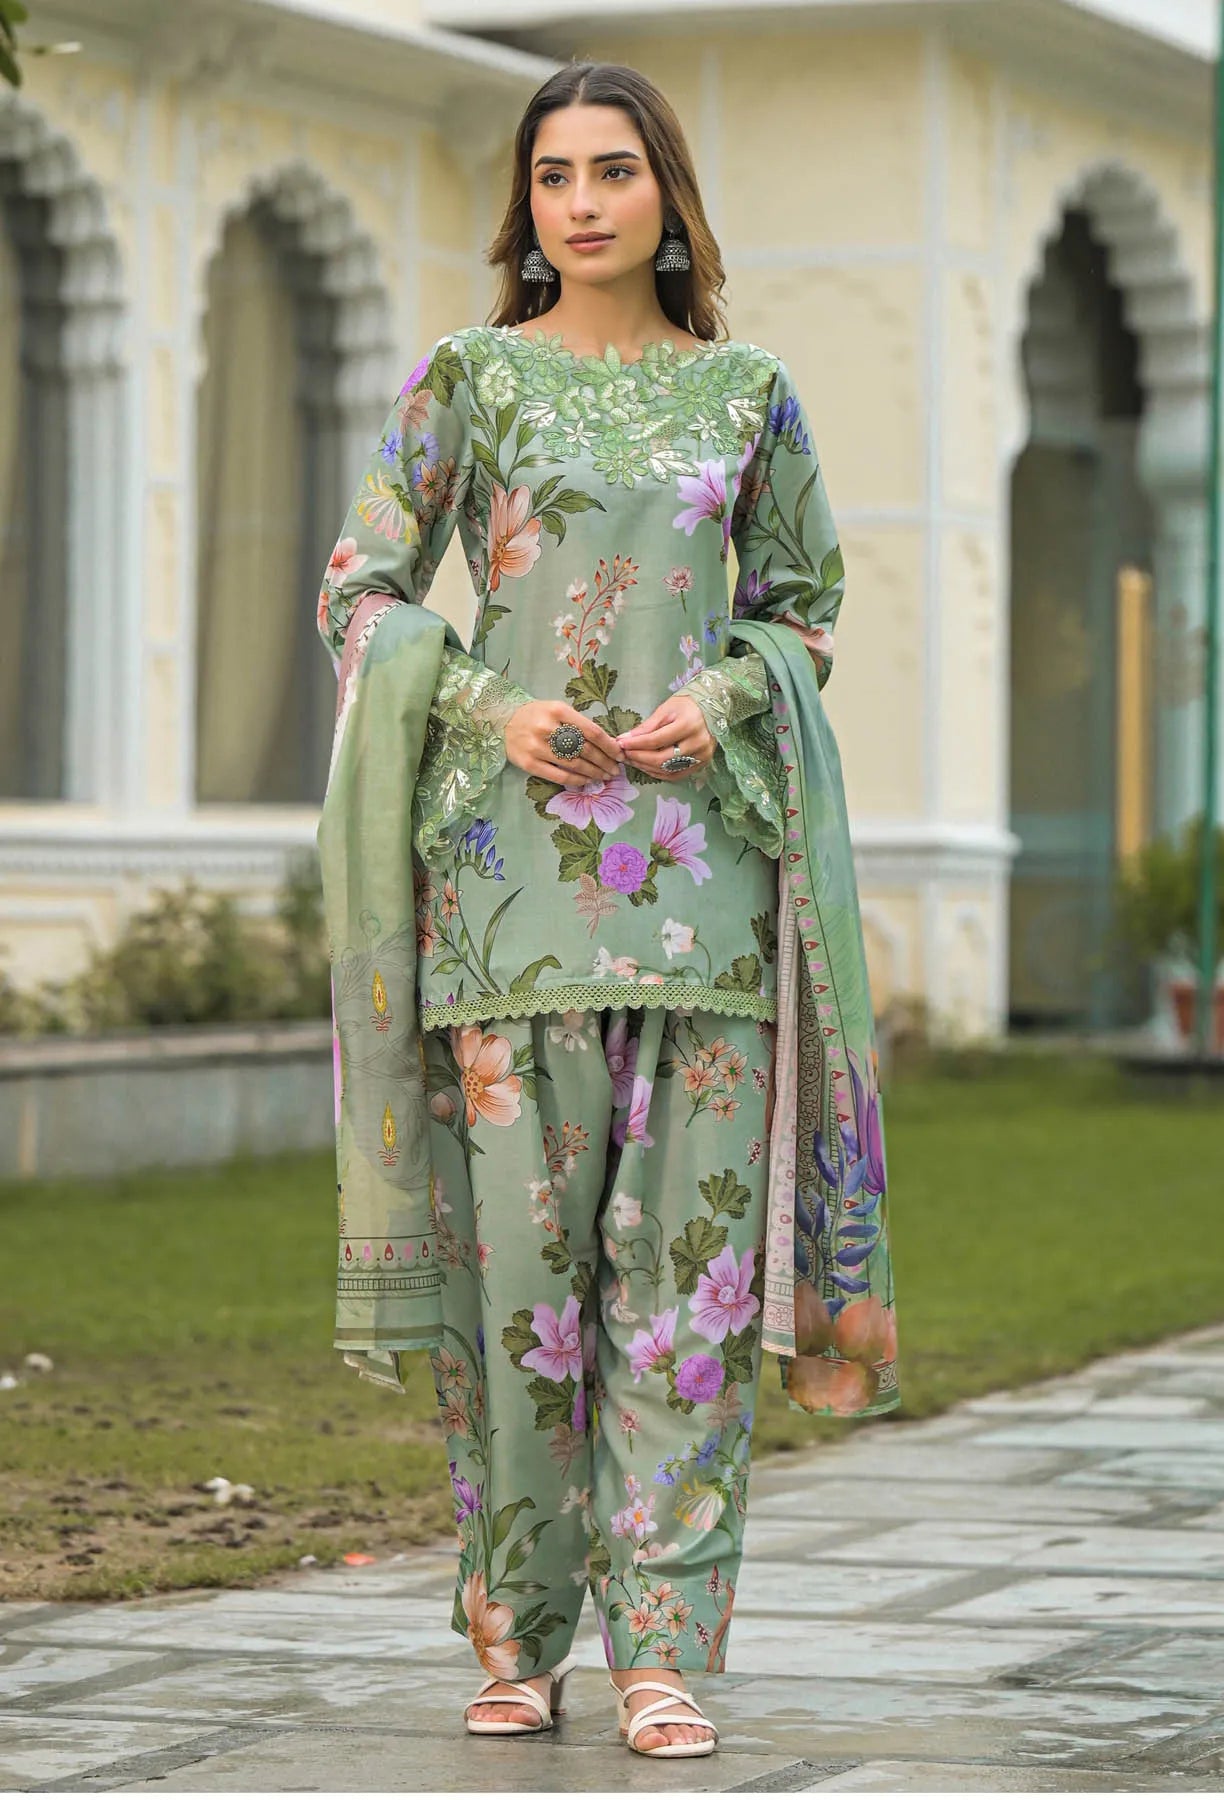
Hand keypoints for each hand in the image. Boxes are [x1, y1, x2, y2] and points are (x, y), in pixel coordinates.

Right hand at [504, 700, 624, 787]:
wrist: (504, 721)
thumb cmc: (537, 715)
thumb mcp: (558, 709)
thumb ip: (579, 724)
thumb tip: (607, 743)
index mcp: (558, 710)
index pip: (592, 731)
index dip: (609, 745)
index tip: (619, 754)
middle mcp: (548, 728)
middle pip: (585, 749)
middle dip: (604, 762)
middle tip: (615, 770)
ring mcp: (537, 747)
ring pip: (574, 764)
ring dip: (594, 773)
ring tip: (604, 776)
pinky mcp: (529, 764)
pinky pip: (558, 775)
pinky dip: (576, 780)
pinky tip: (587, 781)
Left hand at [616, 696, 714, 780]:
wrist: (712, 709)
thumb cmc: (687, 706)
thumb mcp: (665, 710)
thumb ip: (647, 726)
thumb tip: (625, 739)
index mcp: (688, 725)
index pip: (656, 740)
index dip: (636, 744)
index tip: (620, 744)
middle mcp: (697, 743)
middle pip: (661, 759)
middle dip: (639, 758)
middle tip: (624, 754)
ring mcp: (701, 756)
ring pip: (667, 770)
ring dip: (646, 767)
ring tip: (632, 760)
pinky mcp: (701, 764)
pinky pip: (676, 775)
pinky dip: (658, 773)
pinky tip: (646, 767)